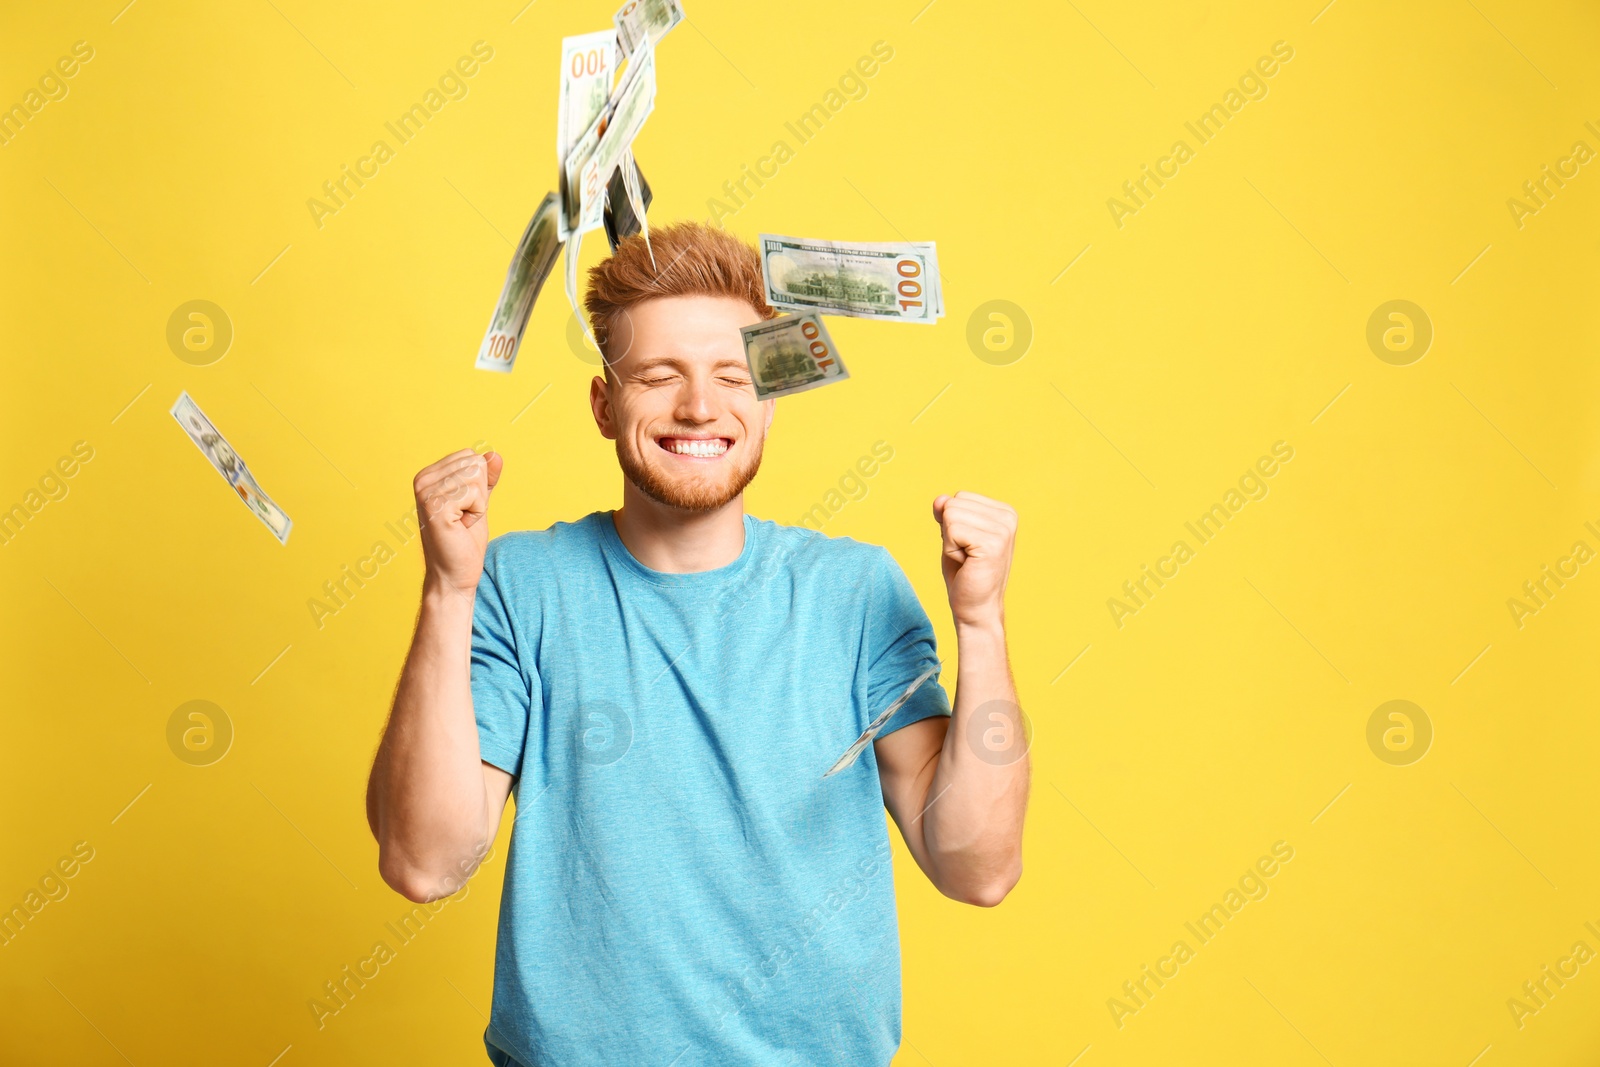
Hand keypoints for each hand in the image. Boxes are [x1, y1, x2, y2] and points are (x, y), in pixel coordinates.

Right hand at [414, 448, 502, 595]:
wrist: (454, 574)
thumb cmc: (464, 540)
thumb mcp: (479, 501)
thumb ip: (486, 478)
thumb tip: (495, 454)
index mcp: (429, 475)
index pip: (472, 457)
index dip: (479, 485)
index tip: (464, 508)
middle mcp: (422, 480)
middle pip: (475, 464)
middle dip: (479, 494)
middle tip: (463, 517)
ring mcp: (426, 492)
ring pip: (476, 478)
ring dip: (478, 505)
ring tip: (461, 522)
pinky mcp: (435, 506)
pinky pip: (475, 494)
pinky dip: (476, 512)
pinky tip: (460, 526)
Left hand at [932, 491, 1016, 628]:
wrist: (975, 609)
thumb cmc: (964, 574)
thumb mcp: (952, 536)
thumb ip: (946, 513)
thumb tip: (940, 499)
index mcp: (1004, 512)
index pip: (959, 497)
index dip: (953, 524)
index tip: (967, 546)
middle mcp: (1008, 518)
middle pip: (953, 503)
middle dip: (950, 533)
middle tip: (966, 556)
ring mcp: (1002, 530)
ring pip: (950, 515)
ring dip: (950, 542)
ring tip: (967, 561)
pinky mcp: (992, 544)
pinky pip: (952, 531)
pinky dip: (950, 550)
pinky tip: (966, 564)